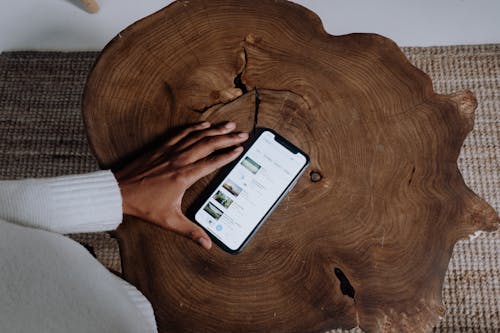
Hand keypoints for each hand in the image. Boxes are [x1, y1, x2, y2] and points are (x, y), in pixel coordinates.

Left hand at [114, 121, 247, 249]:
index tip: (240, 150)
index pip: (211, 163)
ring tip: (230, 125)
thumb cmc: (143, 205)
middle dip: (228, 138)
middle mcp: (179, 161)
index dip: (227, 155)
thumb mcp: (169, 221)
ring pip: (197, 136)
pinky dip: (195, 128)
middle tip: (242, 134)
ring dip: (215, 130)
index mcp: (183, 177)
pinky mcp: (161, 148)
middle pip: (208, 145)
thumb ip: (191, 232)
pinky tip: (205, 125)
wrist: (119, 192)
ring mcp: (170, 152)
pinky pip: (182, 134)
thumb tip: (207, 245)